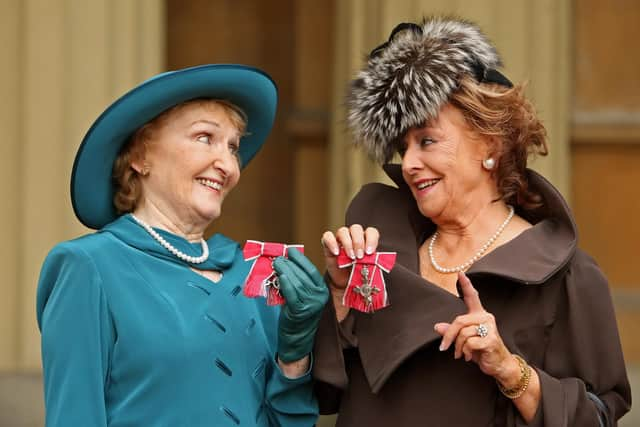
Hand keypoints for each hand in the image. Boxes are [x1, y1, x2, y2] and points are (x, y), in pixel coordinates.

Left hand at [273, 248, 328, 362]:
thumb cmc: (298, 315)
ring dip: (285, 270)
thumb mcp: (303, 296)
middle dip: (289, 264)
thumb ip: (298, 282)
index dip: (300, 259)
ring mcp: (311, 304)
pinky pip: (292, 293)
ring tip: (276, 264)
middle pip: (303, 275)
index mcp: (322, 291)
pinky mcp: (300, 311)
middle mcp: (319, 297)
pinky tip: (280, 276)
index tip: (290, 251)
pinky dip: (285, 283)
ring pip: (296, 282)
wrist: (297, 339)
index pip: (311, 270)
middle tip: (278, 257)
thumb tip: (284, 263)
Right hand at [321, 225, 379, 290]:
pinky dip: (332, 243)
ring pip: (343, 231)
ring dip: (347, 243)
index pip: (370, 232)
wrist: (345, 282)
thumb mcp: (368, 267)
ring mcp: (340, 239)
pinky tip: (337, 253)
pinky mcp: (328, 244)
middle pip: (356, 228)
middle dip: (359, 242)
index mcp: (365, 240)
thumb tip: (376, 261)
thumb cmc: (358, 272)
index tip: (370, 252)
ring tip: (351, 257)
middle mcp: (353, 236)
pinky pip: (327, 236)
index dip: (371, 239)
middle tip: (360, 256)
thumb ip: (372, 262)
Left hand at [433, 272, 517, 382]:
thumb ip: (452, 332)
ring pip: (463, 333)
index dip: (466, 285)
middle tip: (444, 347)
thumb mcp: (464, 340)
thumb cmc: (482, 350)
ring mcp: (489, 328)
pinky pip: (470, 343)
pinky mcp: (490, 340)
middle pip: (459, 321)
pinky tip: (469, 356)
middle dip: (449, 335)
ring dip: (458, 346)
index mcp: (479, 315)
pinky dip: (465, 351)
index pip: (472, 296)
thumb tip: (437, 327)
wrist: (499, 365)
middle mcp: (485, 318)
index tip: (460, 273)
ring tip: (461, 353)